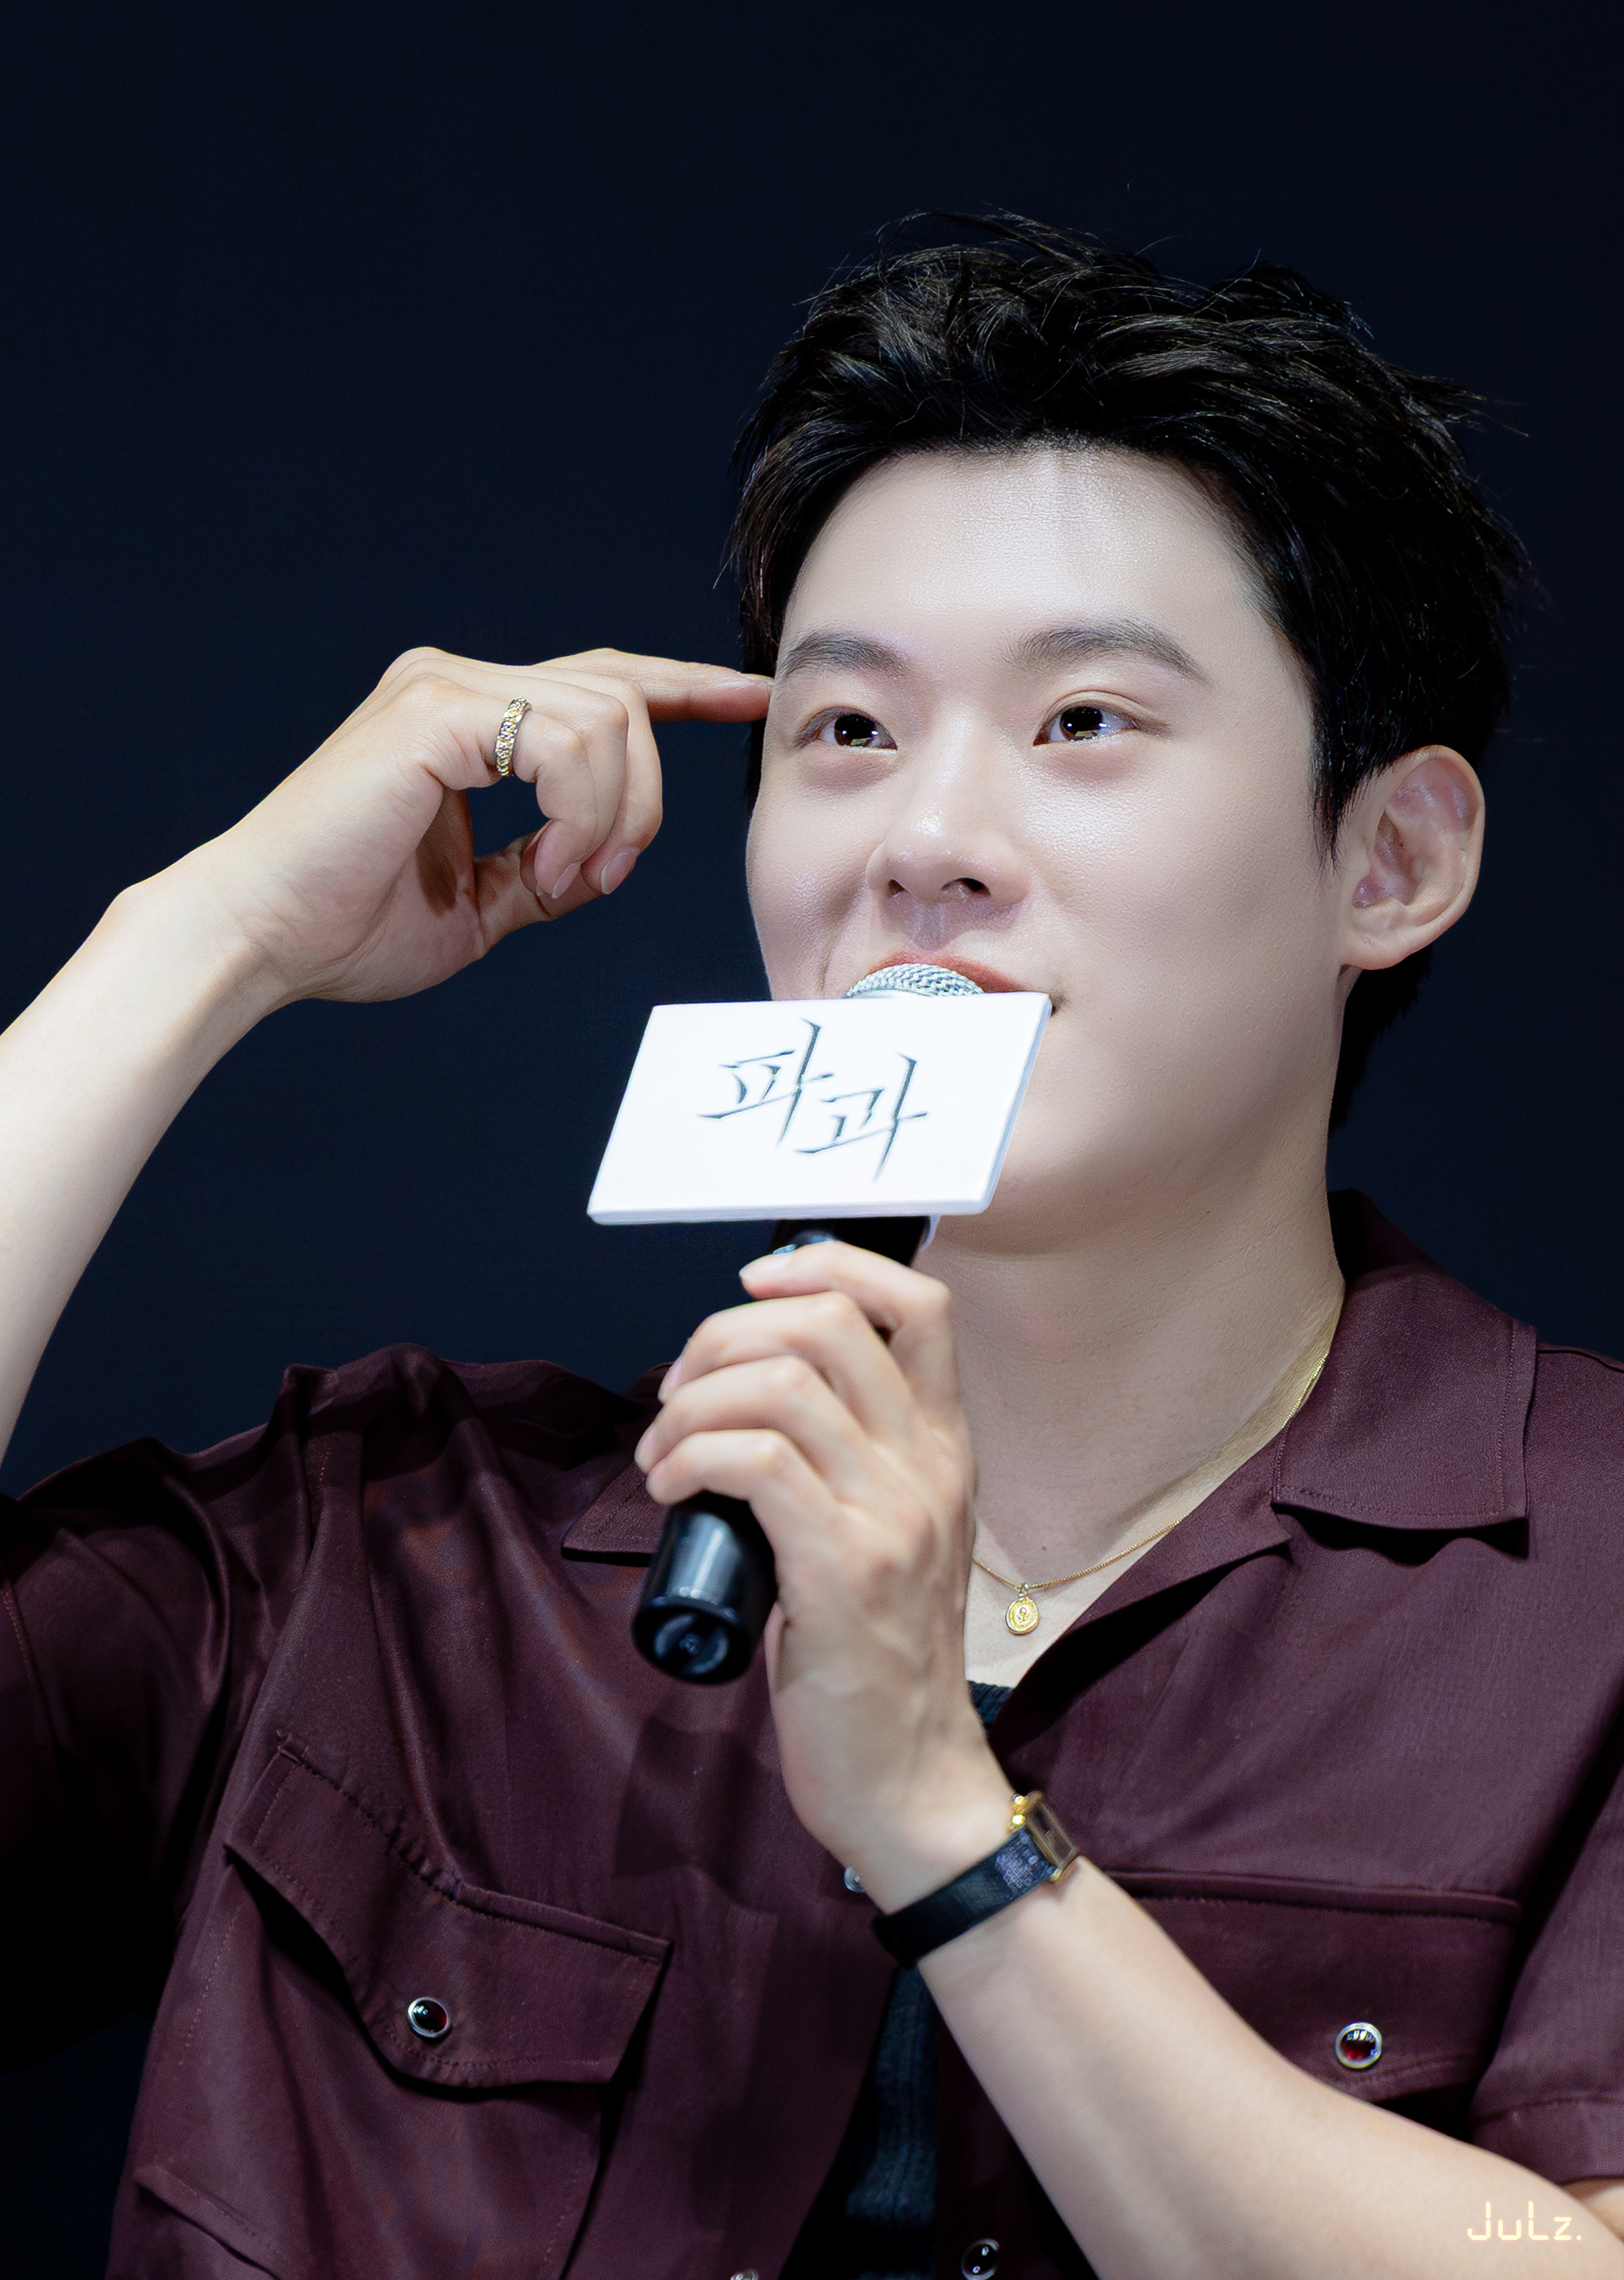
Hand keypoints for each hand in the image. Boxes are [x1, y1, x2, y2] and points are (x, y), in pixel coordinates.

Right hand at [155, 647, 768, 1011]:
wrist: (258, 939)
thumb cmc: (344, 927)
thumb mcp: (479, 905)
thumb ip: (546, 871)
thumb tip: (606, 867)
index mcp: (469, 717)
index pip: (599, 682)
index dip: (684, 686)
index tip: (751, 696)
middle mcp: (457, 682)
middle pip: (623, 701)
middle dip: (646, 801)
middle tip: (596, 880)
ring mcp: (444, 685)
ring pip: (609, 722)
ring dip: (610, 820)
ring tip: (555, 882)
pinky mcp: (434, 710)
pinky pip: (567, 744)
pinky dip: (579, 815)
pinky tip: (541, 867)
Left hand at [633, 1242, 1011, 1909]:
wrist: (912, 1784)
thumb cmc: (876, 1665)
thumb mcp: (886, 1538)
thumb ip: (848, 1466)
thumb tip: (744, 1400)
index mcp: (944, 1448)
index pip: (919, 1302)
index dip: (826, 1267)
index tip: (752, 1291)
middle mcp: (930, 1466)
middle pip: (828, 1323)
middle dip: (724, 1334)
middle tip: (675, 1394)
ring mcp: (893, 1514)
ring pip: (779, 1384)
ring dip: (690, 1402)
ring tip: (660, 1454)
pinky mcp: (845, 1569)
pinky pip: (754, 1460)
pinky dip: (689, 1455)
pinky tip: (667, 1489)